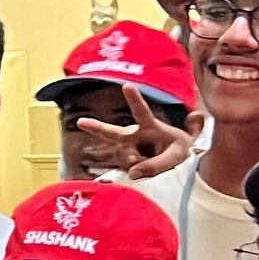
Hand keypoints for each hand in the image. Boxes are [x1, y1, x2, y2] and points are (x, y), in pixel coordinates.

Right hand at [77, 85, 194, 183]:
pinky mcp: (125, 163)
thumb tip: (133, 173)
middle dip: (96, 127)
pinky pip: (131, 172)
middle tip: (81, 122)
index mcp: (149, 126)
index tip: (126, 85)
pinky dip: (141, 174)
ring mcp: (127, 150)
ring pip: (130, 162)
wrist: (177, 160)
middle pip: (113, 133)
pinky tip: (148, 169)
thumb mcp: (177, 154)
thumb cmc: (178, 149)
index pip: (141, 112)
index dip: (134, 99)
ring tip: (158, 162)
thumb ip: (158, 163)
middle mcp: (134, 136)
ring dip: (144, 166)